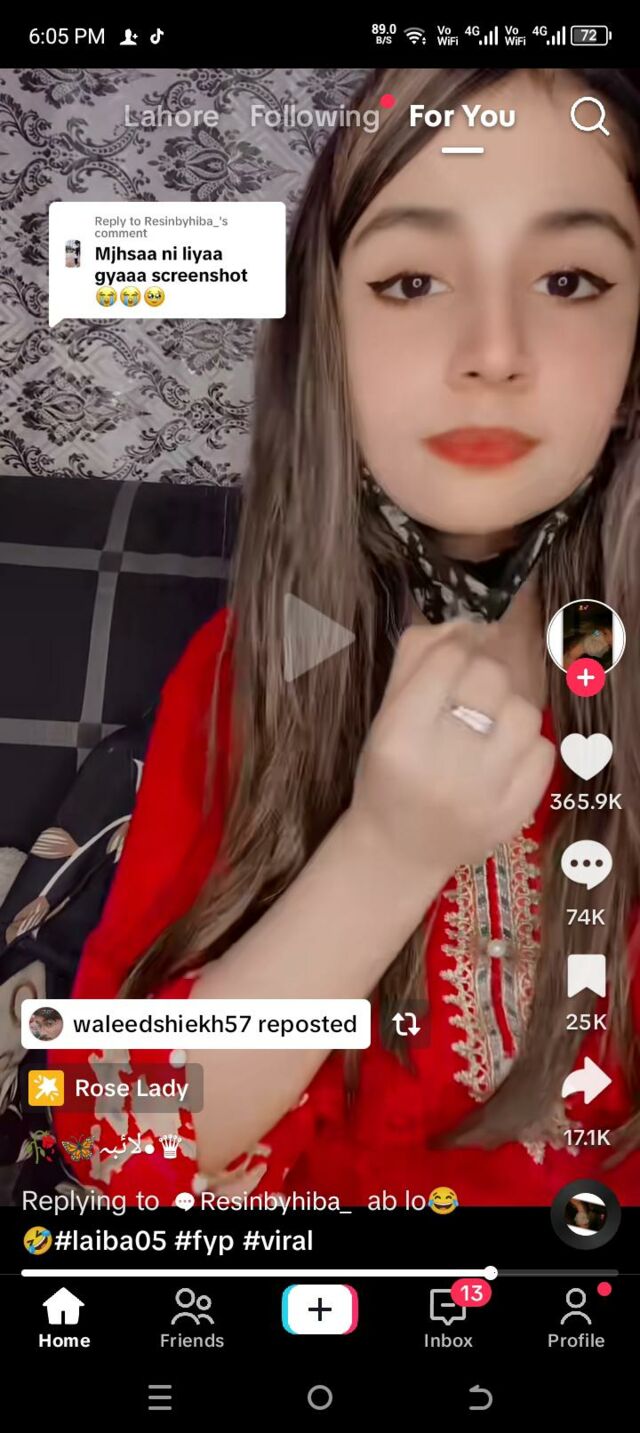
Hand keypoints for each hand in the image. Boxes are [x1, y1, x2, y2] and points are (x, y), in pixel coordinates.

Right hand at [349, 622, 554, 883]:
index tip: (458, 648)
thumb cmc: (390, 773)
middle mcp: (439, 766)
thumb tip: (464, 622)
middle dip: (482, 675)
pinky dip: (527, 746)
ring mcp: (480, 795)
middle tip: (470, 693)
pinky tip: (502, 757)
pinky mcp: (512, 815)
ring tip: (487, 728)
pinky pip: (543, 752)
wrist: (399, 850)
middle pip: (488, 677)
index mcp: (397, 736)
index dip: (457, 642)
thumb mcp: (385, 715)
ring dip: (508, 711)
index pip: (446, 658)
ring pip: (524, 712)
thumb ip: (416, 661)